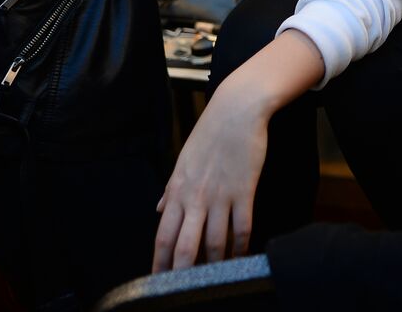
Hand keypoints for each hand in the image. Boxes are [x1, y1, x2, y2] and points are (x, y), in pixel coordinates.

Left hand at [153, 73, 267, 270]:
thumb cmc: (210, 134)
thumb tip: (159, 209)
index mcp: (177, 190)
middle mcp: (195, 197)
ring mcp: (221, 195)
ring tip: (214, 278)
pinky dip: (241, 246)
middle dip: (181, 274)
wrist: (237, 110)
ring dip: (214, 264)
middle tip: (180, 291)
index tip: (157, 282)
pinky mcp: (244, 190)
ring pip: (214, 242)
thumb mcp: (183, 161)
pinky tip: (241, 256)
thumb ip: (171, 190)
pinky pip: (242, 227)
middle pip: (185, 246)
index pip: (163, 236)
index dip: (159, 263)